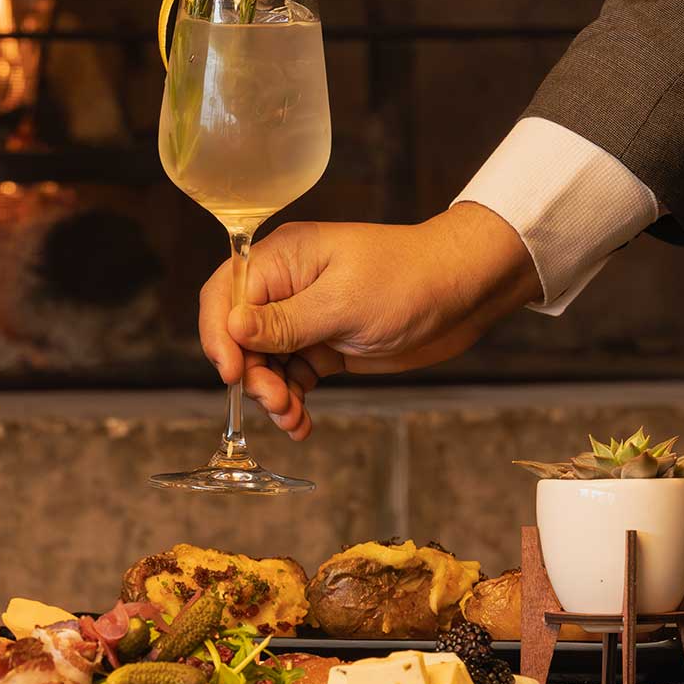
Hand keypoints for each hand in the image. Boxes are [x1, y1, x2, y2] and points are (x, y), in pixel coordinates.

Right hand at [197, 203, 541, 439]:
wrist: (463, 292)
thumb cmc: (409, 280)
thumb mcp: (343, 302)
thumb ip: (284, 321)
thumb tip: (231, 326)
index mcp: (283, 260)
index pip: (226, 295)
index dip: (220, 336)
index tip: (233, 374)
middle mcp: (287, 288)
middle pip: (240, 337)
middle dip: (252, 374)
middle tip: (276, 402)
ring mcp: (305, 318)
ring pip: (265, 363)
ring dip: (272, 395)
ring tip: (292, 418)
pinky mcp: (325, 345)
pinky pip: (293, 377)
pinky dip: (293, 401)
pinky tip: (301, 423)